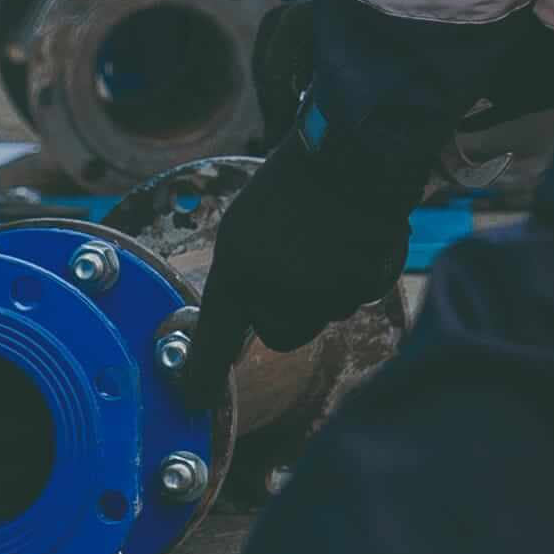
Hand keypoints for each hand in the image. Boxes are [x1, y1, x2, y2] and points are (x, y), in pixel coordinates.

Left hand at [180, 118, 412, 397]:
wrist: (352, 153)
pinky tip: (353, 237)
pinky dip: (357, 273)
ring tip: (325, 237)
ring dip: (325, 287)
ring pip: (322, 313)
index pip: (216, 333)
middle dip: (288, 311)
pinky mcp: (363, 284)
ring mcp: (322, 289)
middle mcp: (277, 286)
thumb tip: (253, 320)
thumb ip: (245, 274)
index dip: (203, 371)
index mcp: (240, 267)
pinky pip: (356, 296)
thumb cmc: (294, 185)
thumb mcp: (247, 226)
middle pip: (281, 333)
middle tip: (295, 262)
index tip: (191, 400)